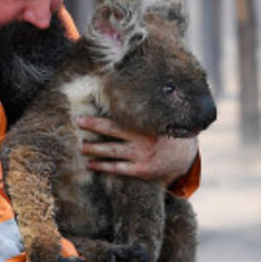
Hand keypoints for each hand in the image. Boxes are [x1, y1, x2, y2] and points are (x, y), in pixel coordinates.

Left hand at [75, 116, 197, 184]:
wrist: (184, 157)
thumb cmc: (165, 132)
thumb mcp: (159, 119)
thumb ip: (143, 110)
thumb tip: (121, 91)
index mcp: (147, 123)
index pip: (120, 116)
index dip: (100, 115)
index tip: (84, 111)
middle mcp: (144, 139)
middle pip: (112, 130)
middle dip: (93, 126)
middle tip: (76, 121)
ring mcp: (142, 156)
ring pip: (112, 151)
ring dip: (93, 148)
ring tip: (80, 146)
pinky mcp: (141, 171)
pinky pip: (117, 168)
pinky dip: (102, 166)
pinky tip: (90, 163)